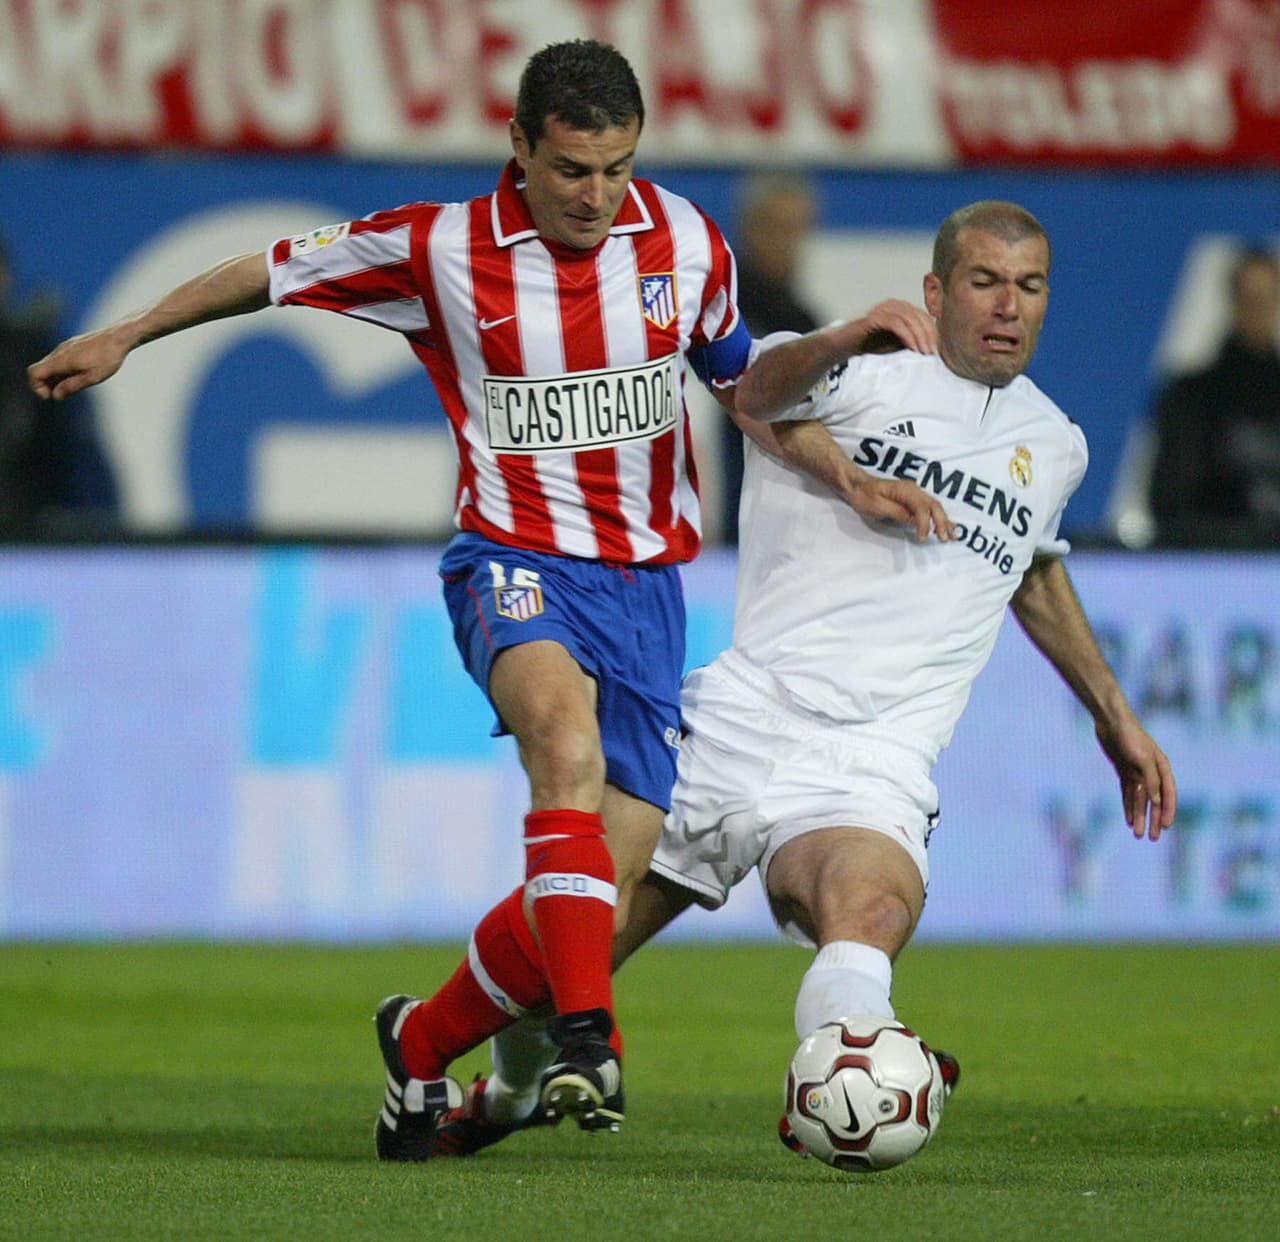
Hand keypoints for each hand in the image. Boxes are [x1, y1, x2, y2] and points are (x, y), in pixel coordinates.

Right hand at [28, 327, 131, 400]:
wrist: (119, 337)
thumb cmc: (108, 357)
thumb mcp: (92, 377)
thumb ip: (72, 386)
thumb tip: (56, 395)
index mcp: (61, 360)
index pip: (34, 372)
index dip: (36, 386)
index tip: (49, 396)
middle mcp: (59, 351)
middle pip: (41, 369)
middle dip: (45, 384)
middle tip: (62, 394)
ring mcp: (66, 347)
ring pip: (51, 364)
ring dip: (55, 377)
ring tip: (73, 385)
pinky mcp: (73, 345)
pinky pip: (60, 359)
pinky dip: (62, 370)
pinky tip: (79, 375)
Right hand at [836, 299, 936, 356]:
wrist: (847, 345)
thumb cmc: (871, 343)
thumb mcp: (897, 342)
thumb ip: (912, 338)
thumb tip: (932, 345)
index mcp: (901, 307)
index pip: (923, 316)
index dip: (932, 332)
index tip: (935, 349)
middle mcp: (894, 304)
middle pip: (919, 316)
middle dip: (928, 335)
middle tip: (930, 352)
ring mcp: (884, 308)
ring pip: (910, 319)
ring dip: (919, 336)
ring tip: (922, 352)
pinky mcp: (876, 316)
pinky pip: (896, 324)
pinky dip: (907, 336)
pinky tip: (912, 347)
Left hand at [837, 462, 955, 542]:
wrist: (857, 486)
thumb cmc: (864, 496)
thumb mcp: (877, 506)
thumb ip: (897, 512)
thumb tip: (913, 520)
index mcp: (905, 490)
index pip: (921, 508)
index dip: (924, 524)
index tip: (922, 539)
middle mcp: (914, 490)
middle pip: (934, 506)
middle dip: (941, 523)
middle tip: (944, 539)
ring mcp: (915, 494)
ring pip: (935, 507)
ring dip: (945, 522)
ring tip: (953, 536)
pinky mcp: (913, 500)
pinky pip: (930, 508)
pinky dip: (940, 518)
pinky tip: (948, 526)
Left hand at [1095, 716, 1176, 841]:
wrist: (1110, 721)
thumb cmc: (1130, 736)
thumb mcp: (1143, 758)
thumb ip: (1151, 779)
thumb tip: (1157, 801)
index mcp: (1162, 767)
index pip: (1168, 794)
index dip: (1167, 811)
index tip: (1165, 827)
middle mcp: (1152, 771)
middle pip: (1154, 800)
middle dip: (1153, 819)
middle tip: (1152, 838)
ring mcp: (1137, 772)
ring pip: (1139, 800)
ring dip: (1138, 816)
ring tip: (1137, 834)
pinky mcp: (1124, 771)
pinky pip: (1127, 793)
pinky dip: (1128, 806)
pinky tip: (1127, 820)